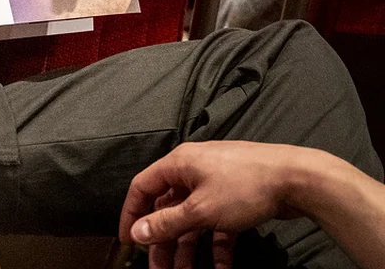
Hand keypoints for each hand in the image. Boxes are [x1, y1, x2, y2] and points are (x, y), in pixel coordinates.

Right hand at [119, 142, 301, 268]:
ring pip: (192, 219)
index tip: (129, 243)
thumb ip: (166, 223)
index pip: (143, 187)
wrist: (294, 179)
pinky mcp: (234, 196)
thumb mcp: (200, 210)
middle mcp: (192, 171)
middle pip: (167, 208)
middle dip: (163, 241)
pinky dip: (216, 245)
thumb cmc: (243, 186)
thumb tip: (137, 232)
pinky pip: (216, 223)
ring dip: (188, 248)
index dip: (131, 214)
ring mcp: (214, 183)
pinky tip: (221, 268)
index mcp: (178, 165)